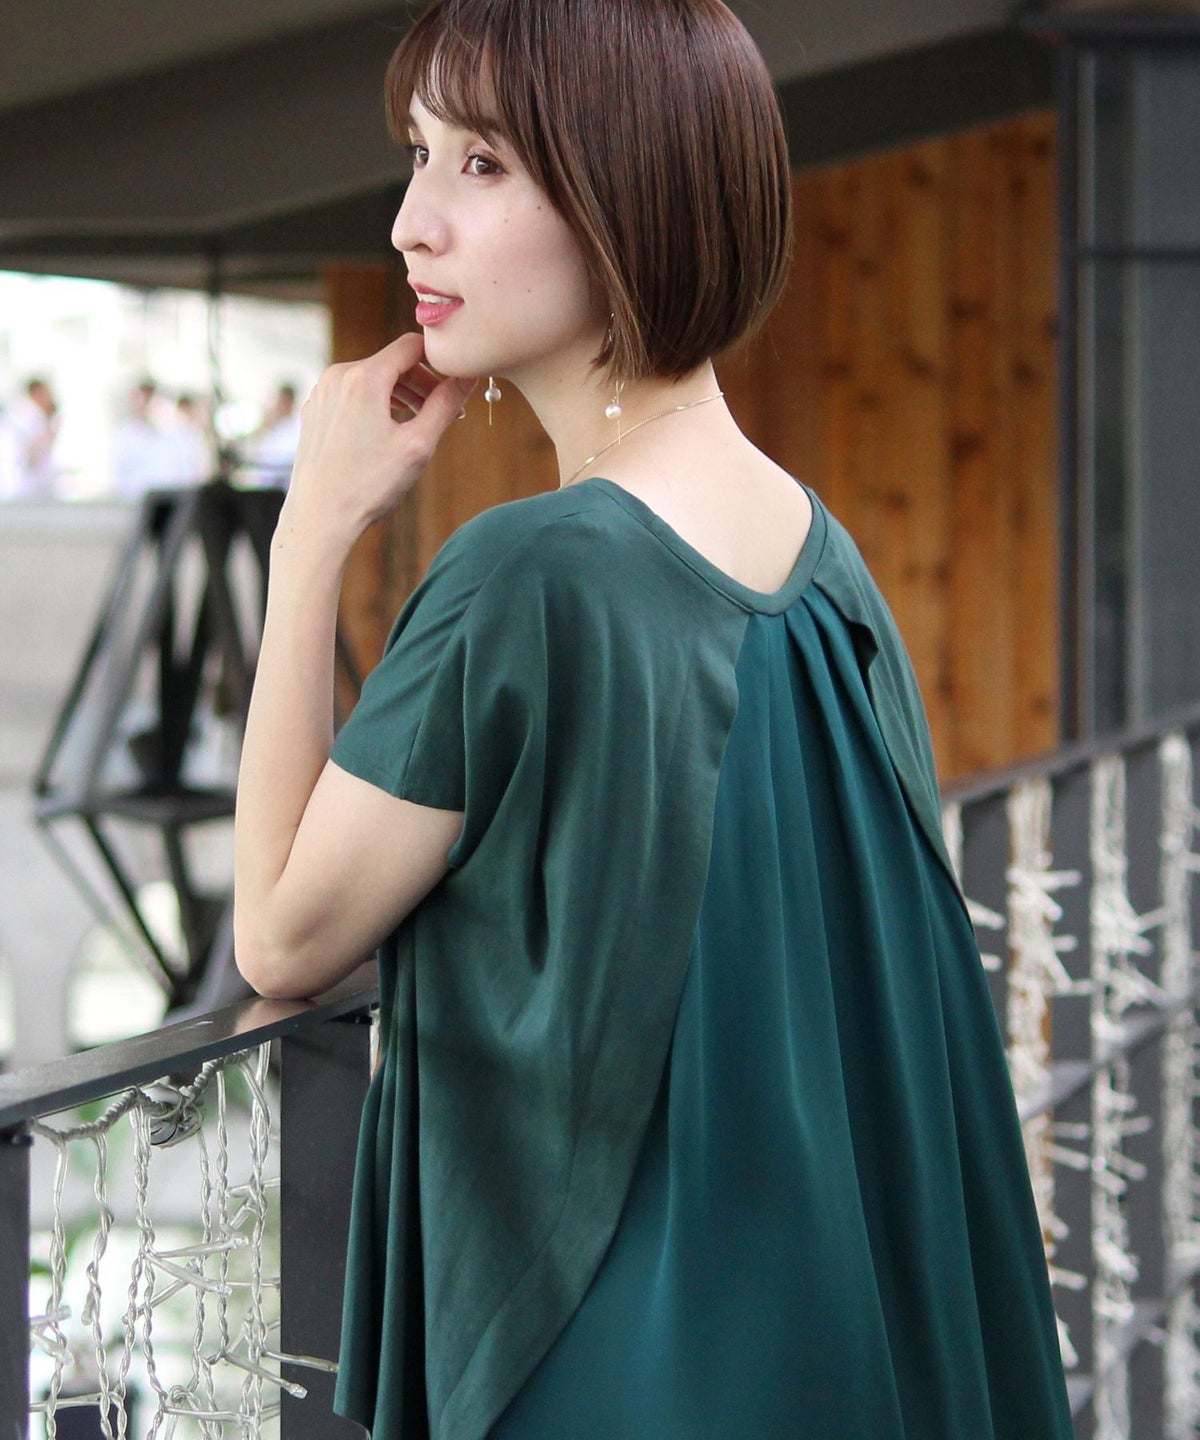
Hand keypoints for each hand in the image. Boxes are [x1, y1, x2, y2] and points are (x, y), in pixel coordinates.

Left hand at [284, 333, 474, 543]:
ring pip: (371, 378)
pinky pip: (352, 395)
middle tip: (446, 410)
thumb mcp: (418, 445)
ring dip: (400, 394)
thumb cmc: (368, 485)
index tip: (455, 384)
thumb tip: (468, 377)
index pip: (411, 345)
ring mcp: (321, 393)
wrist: (319, 519)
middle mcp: (337, 376)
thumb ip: (445, 404)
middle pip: (391, 362)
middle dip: (421, 382)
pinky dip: (375, 405)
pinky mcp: (314, 411)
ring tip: (420, 423)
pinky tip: (387, 433)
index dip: (439, 360)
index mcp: (363, 378)